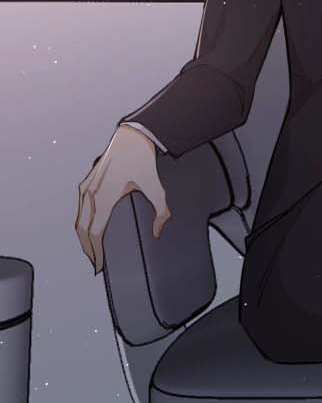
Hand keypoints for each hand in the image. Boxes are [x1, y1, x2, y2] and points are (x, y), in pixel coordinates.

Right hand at [75, 120, 170, 274]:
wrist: (131, 137)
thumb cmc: (141, 159)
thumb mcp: (156, 188)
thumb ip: (161, 212)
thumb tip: (158, 230)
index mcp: (104, 198)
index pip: (94, 233)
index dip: (95, 252)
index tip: (99, 265)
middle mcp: (91, 194)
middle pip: (83, 231)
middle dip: (88, 249)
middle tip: (96, 263)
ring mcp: (86, 187)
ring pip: (79, 220)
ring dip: (84, 237)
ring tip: (92, 250)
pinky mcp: (86, 182)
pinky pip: (81, 209)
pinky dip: (83, 223)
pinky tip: (89, 230)